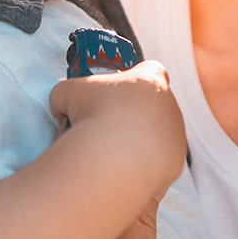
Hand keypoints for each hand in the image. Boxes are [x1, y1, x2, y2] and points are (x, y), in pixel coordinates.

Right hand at [46, 62, 183, 190]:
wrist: (114, 156)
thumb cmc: (94, 115)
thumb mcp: (68, 93)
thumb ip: (67, 95)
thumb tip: (62, 109)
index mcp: (150, 80)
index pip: (152, 70)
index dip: (136, 78)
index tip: (121, 91)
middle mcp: (169, 105)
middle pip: (156, 105)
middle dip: (137, 114)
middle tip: (111, 125)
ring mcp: (176, 135)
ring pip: (162, 135)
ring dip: (143, 141)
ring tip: (115, 152)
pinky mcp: (175, 162)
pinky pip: (160, 162)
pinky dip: (145, 165)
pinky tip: (124, 168)